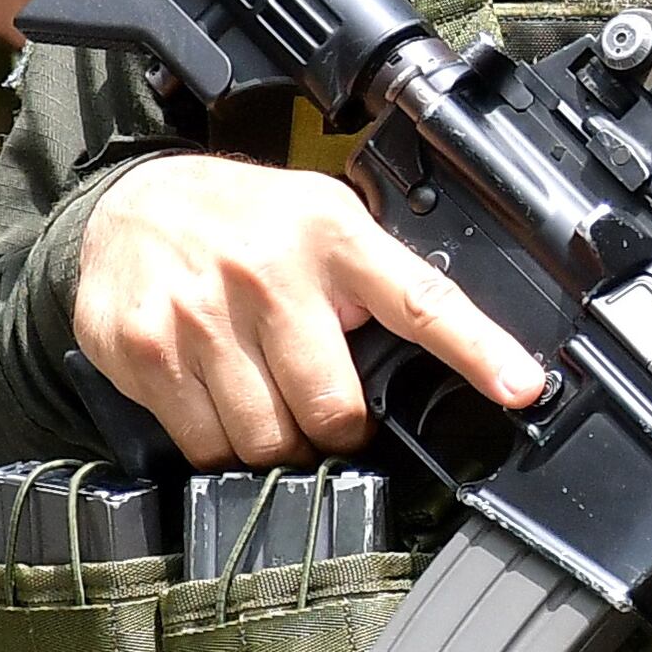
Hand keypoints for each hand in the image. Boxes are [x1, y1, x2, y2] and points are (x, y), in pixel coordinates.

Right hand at [69, 153, 544, 466]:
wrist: (128, 204)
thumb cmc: (244, 221)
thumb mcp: (323, 221)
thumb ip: (377, 279)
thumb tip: (452, 354)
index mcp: (330, 236)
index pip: (421, 300)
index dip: (477, 349)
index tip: (523, 387)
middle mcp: (265, 274)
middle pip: (334, 410)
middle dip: (339, 433)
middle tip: (330, 420)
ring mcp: (200, 316)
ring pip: (267, 440)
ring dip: (281, 447)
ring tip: (273, 408)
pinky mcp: (146, 353)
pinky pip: (204, 443)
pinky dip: (221, 446)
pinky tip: (221, 407)